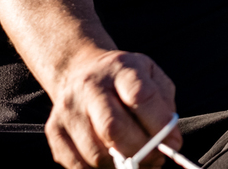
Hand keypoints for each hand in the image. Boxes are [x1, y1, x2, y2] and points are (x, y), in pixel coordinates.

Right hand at [43, 48, 181, 168]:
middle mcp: (90, 86)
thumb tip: (170, 142)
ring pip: (96, 153)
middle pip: (114, 129)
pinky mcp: (54, 130)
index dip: (159, 126)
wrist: (84, 70)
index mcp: (121, 68)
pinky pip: (77, 165)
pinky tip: (114, 163)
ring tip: (138, 162)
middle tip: (156, 160)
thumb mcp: (153, 78)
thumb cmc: (125, 79)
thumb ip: (165, 107)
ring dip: (122, 166)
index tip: (173, 144)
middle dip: (141, 151)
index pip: (140, 97)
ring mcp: (69, 109)